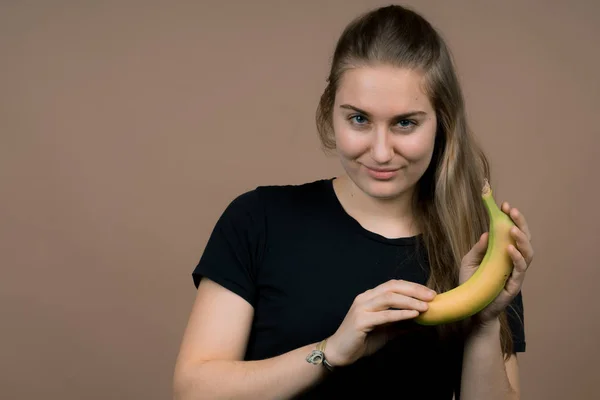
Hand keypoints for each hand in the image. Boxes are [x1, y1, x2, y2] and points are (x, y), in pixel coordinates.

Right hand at [324, 279, 436, 366]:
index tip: (430, 293)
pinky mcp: (360, 321)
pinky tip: (414, 315)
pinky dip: (401, 314)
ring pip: (389, 298)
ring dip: (410, 301)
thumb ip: (401, 323)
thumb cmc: (362, 340)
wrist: (340, 353)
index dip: (413, 286)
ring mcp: (361, 308)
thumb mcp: (386, 330)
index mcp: (370, 297)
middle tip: (432, 296)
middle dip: (414, 290)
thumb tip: (422, 321)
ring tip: (426, 306)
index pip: (394, 285)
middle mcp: (365, 298)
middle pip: (392, 287)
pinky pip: (384, 315)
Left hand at [459, 201, 533, 324]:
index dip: (512, 219)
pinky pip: (520, 270)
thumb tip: (486, 232)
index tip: (505, 205)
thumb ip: (478, 248)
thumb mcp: (469, 261)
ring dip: (522, 239)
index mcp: (504, 253)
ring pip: (528, 253)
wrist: (470, 307)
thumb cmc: (471, 283)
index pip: (512, 233)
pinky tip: (509, 249)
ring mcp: (516, 273)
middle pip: (525, 239)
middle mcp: (513, 261)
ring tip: (512, 228)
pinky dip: (516, 258)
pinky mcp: (514, 285)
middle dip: (520, 223)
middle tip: (512, 211)